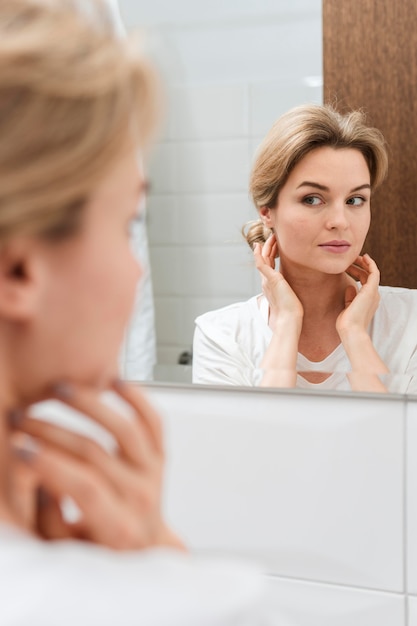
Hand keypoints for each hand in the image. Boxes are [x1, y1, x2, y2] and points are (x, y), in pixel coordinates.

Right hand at [9, 381, 183, 550]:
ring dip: (90, 404)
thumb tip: (40, 477)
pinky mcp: (159, 456)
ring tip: (59, 389)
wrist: (143, 549)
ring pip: (124, 428)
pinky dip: (137, 398)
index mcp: (119, 527)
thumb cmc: (101, 549)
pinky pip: (153, 421)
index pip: (83, 486)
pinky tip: (115, 381)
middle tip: (21, 418)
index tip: (19, 446)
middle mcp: (141, 496)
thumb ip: (52, 518)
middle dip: (50, 431)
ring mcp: (153, 473)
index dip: (49, 463)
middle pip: (94, 452)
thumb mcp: (67, 548)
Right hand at [253, 234, 302, 325]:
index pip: (268, 266)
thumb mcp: (291, 296)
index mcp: (271, 285)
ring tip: (271, 237)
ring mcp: (266, 280)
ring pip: (262, 259)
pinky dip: (258, 254)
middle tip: (273, 237)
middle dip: (268, 248)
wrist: (289, 318)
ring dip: (266, 247)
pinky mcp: (269, 279)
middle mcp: (266, 281)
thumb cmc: (292, 311)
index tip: (275, 246)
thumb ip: (291, 290)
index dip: (270, 255)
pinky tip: (260, 245)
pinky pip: (260, 263)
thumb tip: (297, 289)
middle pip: (264, 260)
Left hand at [336, 254, 379, 337]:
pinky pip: (374, 273)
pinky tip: (363, 257)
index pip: (365, 281)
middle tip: (350, 259)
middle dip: (359, 266)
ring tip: (354, 257)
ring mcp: (373, 293)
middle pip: (368, 276)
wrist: (351, 330)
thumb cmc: (347, 322)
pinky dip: (370, 264)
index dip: (358, 271)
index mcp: (368, 300)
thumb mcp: (348, 307)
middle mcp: (373, 295)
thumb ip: (350, 297)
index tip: (349, 265)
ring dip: (364, 263)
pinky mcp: (371, 290)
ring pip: (371, 272)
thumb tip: (350, 287)